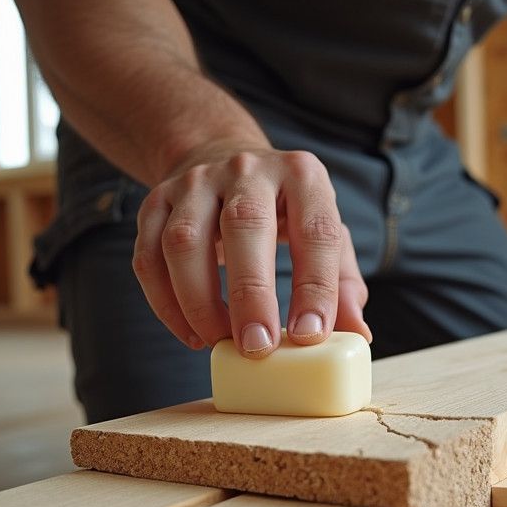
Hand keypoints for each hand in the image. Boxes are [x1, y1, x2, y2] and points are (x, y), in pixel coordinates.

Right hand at [132, 144, 370, 356]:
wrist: (222, 159)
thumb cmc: (285, 210)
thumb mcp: (324, 232)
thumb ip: (342, 282)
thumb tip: (358, 334)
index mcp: (303, 175)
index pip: (316, 231)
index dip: (316, 287)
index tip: (310, 336)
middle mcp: (248, 170)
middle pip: (245, 226)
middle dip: (252, 293)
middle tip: (257, 347)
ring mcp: (196, 183)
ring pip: (184, 241)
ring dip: (199, 301)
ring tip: (218, 343)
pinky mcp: (156, 201)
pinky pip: (148, 256)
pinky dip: (165, 303)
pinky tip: (190, 333)